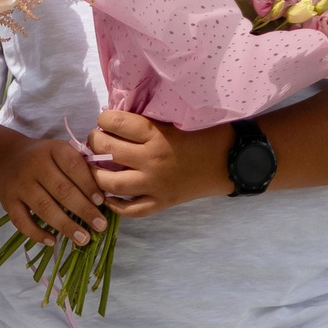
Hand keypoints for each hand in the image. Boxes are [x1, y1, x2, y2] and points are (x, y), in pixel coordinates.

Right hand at [0, 133, 107, 247]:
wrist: (6, 158)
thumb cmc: (46, 160)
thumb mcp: (61, 153)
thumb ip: (81, 167)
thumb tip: (106, 195)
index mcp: (53, 149)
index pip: (73, 166)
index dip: (88, 185)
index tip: (101, 202)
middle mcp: (34, 164)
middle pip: (61, 190)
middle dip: (83, 210)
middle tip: (100, 226)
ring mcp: (19, 183)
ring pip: (44, 207)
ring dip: (65, 225)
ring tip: (83, 239)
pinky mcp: (7, 201)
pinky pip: (22, 220)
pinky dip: (37, 233)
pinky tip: (53, 241)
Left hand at [87, 110, 229, 215]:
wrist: (233, 160)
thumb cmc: (206, 133)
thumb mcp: (176, 119)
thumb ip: (147, 120)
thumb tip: (114, 118)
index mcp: (156, 135)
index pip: (114, 123)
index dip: (103, 119)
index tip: (104, 120)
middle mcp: (152, 160)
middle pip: (106, 150)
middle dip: (94, 142)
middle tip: (97, 140)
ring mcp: (155, 185)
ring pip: (109, 183)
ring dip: (95, 174)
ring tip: (96, 166)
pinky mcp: (162, 202)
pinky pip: (130, 210)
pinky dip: (114, 204)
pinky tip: (108, 194)